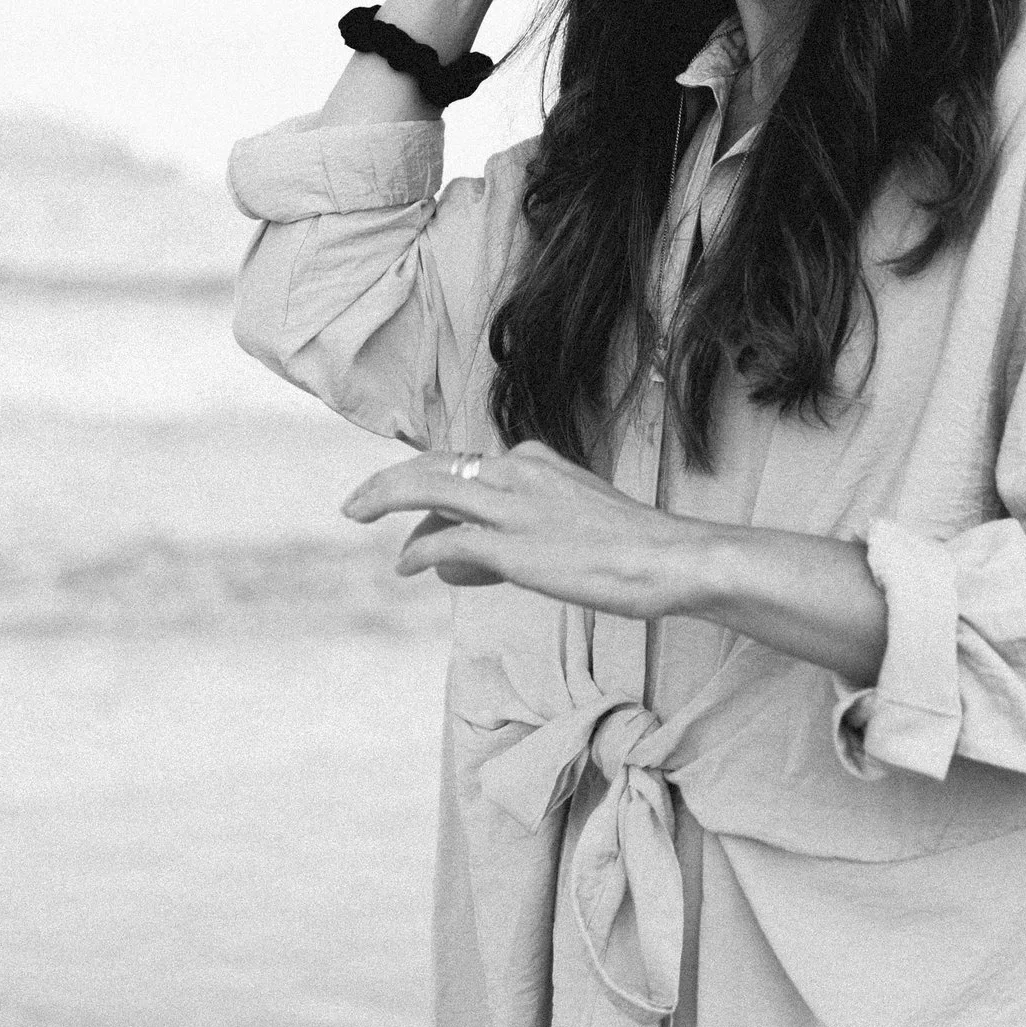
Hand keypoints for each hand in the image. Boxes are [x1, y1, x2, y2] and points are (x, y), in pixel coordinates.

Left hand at [342, 441, 691, 616]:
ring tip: (356, 512)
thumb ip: (529, 525)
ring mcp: (512, 507)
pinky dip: (419, 552)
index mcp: (536, 461)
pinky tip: (406, 566)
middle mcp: (518, 472)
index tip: (413, 507)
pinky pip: (445, 543)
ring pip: (427, 489)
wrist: (670, 558)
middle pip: (434, 467)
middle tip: (355, 502)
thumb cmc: (634, 548)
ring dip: (385, 500)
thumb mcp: (578, 518)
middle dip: (388, 482)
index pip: (467, 466)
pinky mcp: (511, 546)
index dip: (431, 486)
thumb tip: (478, 554)